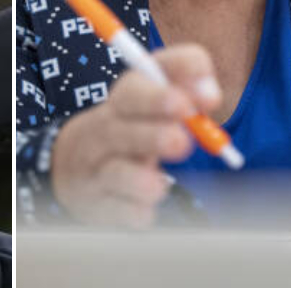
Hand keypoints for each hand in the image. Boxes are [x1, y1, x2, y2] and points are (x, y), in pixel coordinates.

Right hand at [49, 44, 221, 226]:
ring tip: (160, 185)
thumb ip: (190, 77)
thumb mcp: (160, 88)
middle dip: (153, 136)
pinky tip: (145, 210)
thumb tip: (210, 94)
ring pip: (116, 174)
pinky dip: (136, 212)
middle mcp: (105, 132)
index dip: (160, 96)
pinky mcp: (98, 205)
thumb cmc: (138, 121)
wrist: (81, 161)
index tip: (191, 105)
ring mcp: (97, 169)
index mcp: (123, 99)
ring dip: (141, 180)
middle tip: (181, 143)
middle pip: (122, 131)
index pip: (135, 89)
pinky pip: (118, 211)